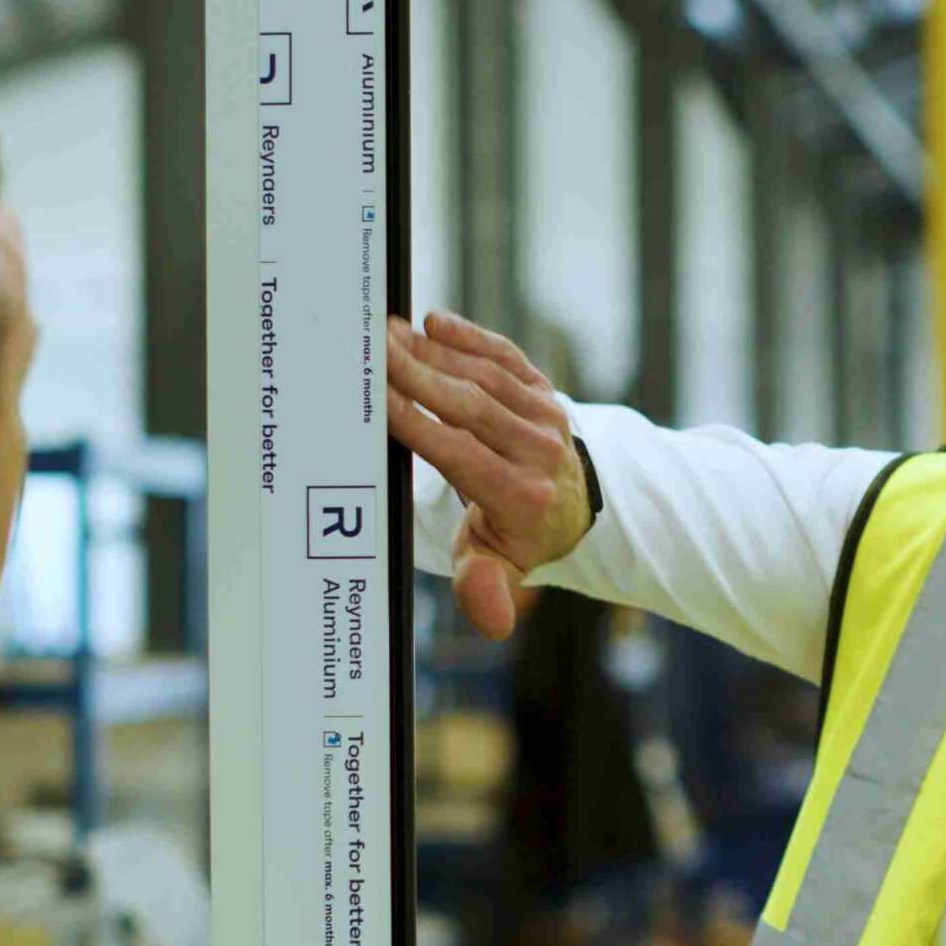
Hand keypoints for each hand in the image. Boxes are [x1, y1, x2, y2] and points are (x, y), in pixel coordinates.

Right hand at [386, 311, 590, 638]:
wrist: (574, 504)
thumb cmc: (516, 534)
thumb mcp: (498, 565)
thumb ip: (486, 586)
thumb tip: (494, 622)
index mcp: (519, 495)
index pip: (459, 452)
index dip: (416, 422)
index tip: (376, 396)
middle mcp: (537, 449)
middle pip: (470, 404)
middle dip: (418, 373)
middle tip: (372, 347)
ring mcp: (544, 414)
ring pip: (485, 375)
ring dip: (435, 350)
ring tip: (388, 333)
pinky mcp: (543, 389)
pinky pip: (506, 357)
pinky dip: (472, 337)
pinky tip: (435, 323)